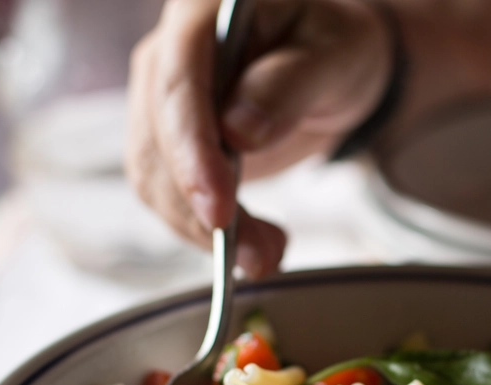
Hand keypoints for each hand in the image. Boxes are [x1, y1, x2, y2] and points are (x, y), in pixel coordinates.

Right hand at [126, 0, 391, 275]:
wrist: (327, 62)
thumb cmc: (332, 45)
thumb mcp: (334, 54)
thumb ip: (288, 85)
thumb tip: (238, 132)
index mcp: (201, 17)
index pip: (178, 86)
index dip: (192, 152)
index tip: (218, 210)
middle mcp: (167, 57)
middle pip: (157, 141)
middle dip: (200, 209)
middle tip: (258, 255)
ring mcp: (163, 103)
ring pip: (156, 180)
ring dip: (202, 232)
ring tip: (266, 255)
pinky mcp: (171, 146)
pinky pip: (170, 197)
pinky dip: (205, 232)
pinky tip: (252, 244)